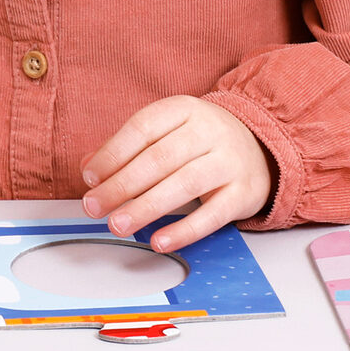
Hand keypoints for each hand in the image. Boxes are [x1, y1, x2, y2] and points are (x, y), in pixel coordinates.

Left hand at [80, 95, 271, 252]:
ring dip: (146, 207)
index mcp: (184, 109)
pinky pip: (212, 215)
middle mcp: (209, 131)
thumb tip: (89, 169)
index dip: (112, 154)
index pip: (142, 128)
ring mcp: (229, 161)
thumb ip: (127, 149)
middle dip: (121, 185)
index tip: (89, 178)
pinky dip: (184, 230)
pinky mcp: (244, 193)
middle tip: (94, 207)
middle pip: (159, 158)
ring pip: (183, 184)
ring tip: (118, 224)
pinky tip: (159, 241)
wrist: (261, 148)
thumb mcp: (166, 132)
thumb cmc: (200, 143)